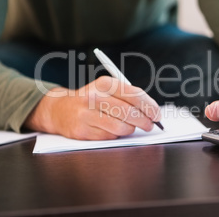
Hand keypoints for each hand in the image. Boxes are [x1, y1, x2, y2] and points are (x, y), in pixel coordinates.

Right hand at [25, 76, 160, 139]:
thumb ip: (130, 97)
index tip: (157, 115)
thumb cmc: (93, 100)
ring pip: (121, 127)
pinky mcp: (82, 130)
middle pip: (129, 112)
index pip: (134, 95)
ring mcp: (87, 114)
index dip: (149, 106)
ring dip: (130, 129)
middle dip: (144, 121)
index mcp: (105, 83)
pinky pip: (109, 136)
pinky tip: (112, 129)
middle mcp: (95, 96)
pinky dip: (116, 135)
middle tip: (150, 125)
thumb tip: (154, 111)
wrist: (61, 110)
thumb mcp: (108, 90)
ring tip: (130, 127)